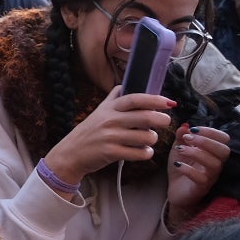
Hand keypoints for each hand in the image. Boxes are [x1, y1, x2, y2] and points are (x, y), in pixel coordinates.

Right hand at [43, 88, 174, 186]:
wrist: (70, 153)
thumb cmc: (88, 132)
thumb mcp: (98, 112)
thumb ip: (113, 99)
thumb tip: (124, 85)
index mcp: (109, 109)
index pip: (135, 99)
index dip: (154, 99)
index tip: (169, 102)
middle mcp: (110, 121)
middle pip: (145, 117)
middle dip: (162, 119)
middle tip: (165, 122)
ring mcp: (111, 137)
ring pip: (146, 136)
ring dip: (152, 139)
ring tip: (147, 140)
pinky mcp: (111, 153)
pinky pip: (140, 153)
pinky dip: (146, 153)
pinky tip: (141, 151)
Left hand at [166, 124, 230, 223]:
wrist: (175, 190)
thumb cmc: (182, 167)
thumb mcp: (179, 148)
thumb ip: (182, 137)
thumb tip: (184, 125)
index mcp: (213, 152)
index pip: (224, 139)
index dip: (211, 131)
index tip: (193, 129)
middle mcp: (216, 164)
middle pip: (224, 151)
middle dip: (206, 141)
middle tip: (187, 138)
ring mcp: (210, 177)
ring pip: (214, 164)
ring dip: (196, 153)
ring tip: (180, 149)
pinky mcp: (201, 188)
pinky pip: (202, 178)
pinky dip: (189, 169)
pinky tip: (178, 165)